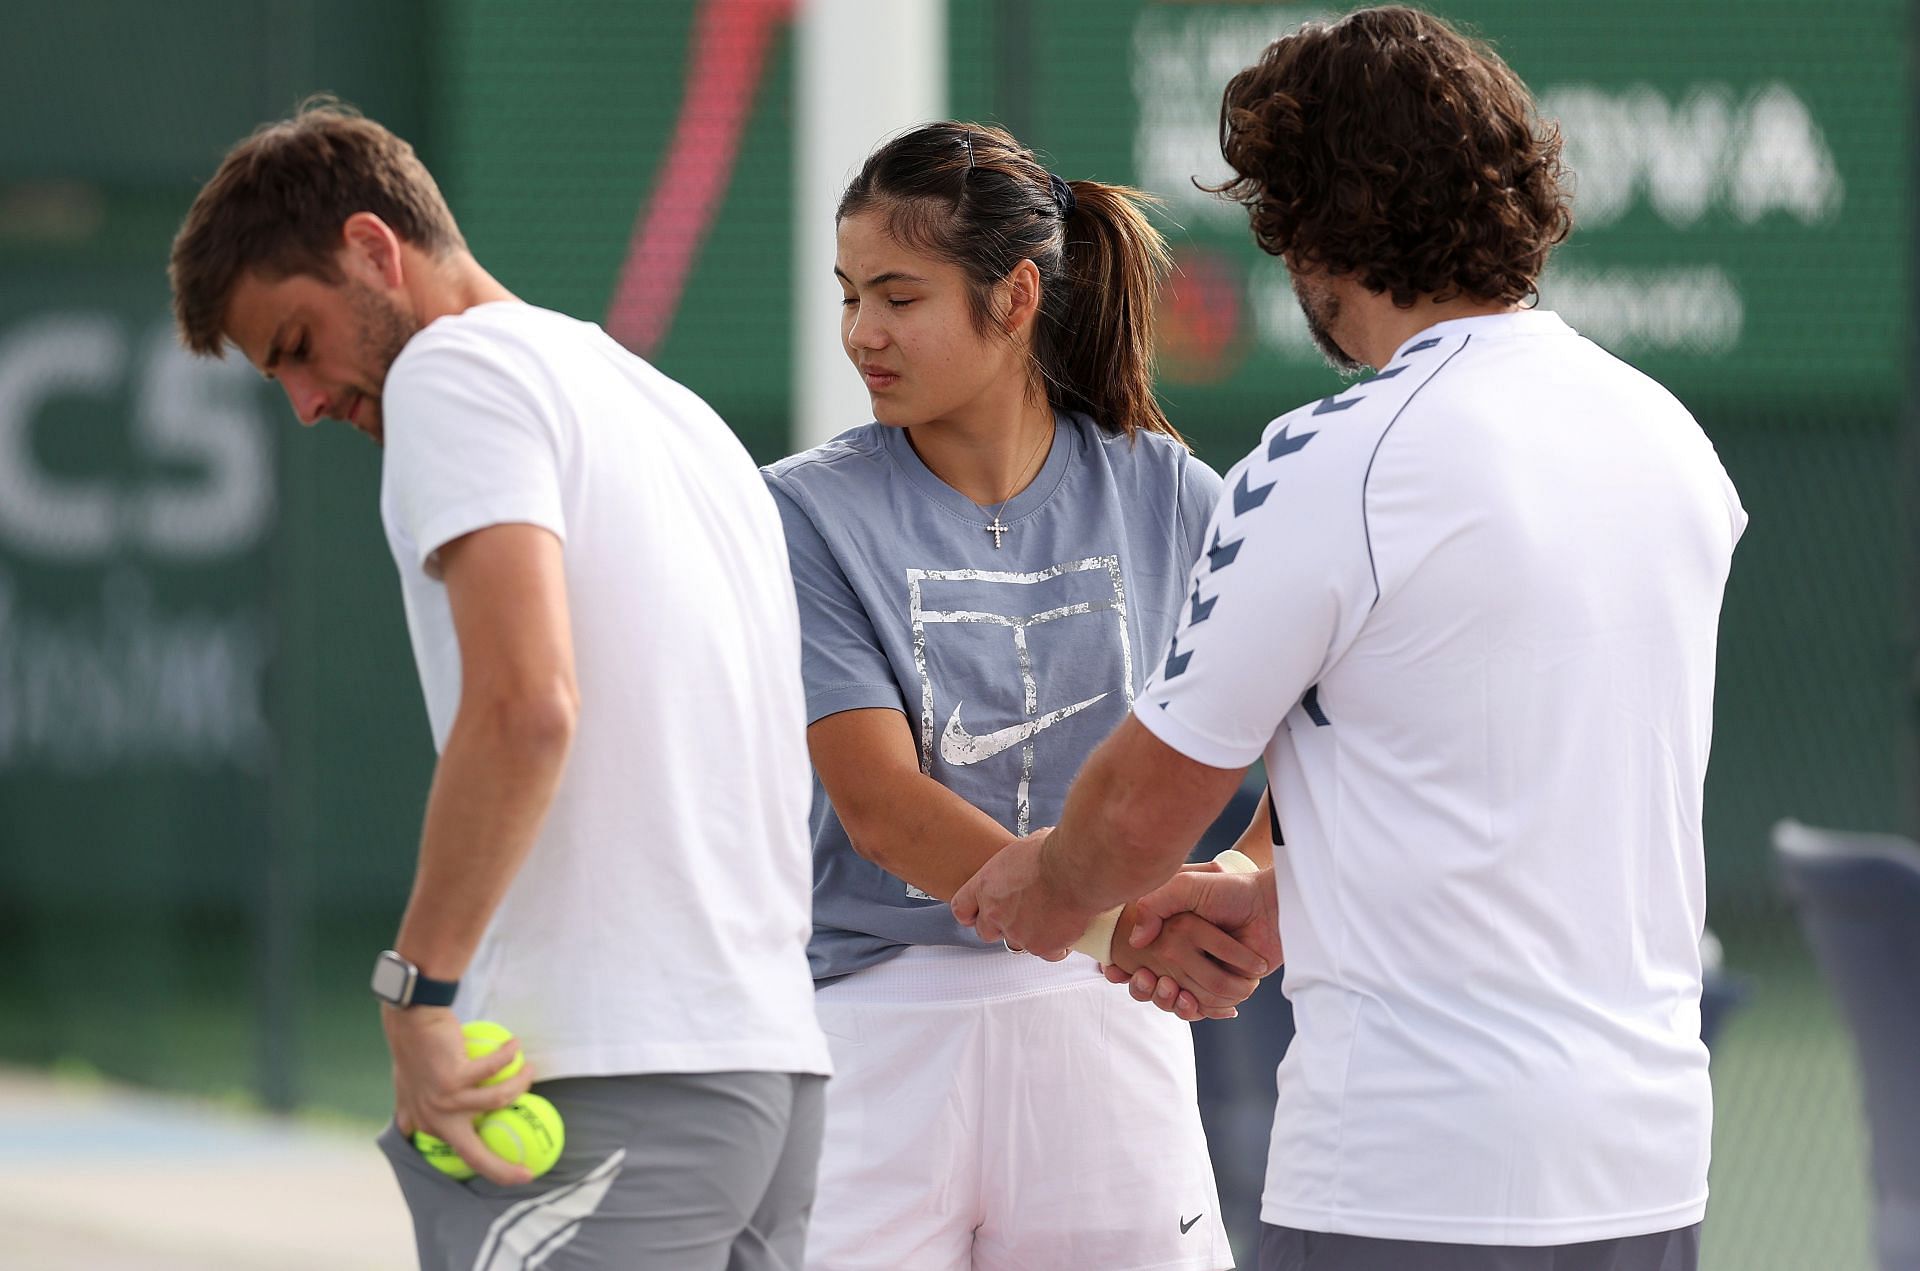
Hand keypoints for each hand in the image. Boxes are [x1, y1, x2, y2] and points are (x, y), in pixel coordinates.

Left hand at [383, 1005, 535, 1184]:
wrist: (410, 1025)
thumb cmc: (413, 1055)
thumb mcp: (405, 1093)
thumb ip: (409, 1113)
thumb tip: (411, 1130)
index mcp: (430, 1126)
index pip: (464, 1157)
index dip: (493, 1170)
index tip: (519, 1174)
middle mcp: (436, 1119)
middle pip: (476, 1154)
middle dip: (503, 1169)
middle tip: (529, 1174)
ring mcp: (446, 1100)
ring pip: (498, 1100)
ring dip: (521, 1083)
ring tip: (529, 1070)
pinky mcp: (455, 1077)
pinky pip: (495, 1067)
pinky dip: (508, 1054)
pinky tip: (515, 1045)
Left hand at [951, 828, 1091, 960]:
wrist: (1078, 867)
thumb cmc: (1056, 851)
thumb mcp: (1023, 849)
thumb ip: (1014, 867)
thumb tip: (1025, 865)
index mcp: (986, 885)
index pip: (962, 908)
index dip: (973, 913)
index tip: (980, 914)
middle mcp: (996, 912)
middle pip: (987, 932)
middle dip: (1003, 927)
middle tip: (1024, 914)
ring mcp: (1018, 932)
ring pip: (1020, 943)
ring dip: (1033, 935)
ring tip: (1053, 917)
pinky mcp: (1042, 946)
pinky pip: (1048, 953)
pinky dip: (1059, 945)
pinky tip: (1069, 929)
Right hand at [1106, 905, 1267, 1020]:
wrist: (1272, 907)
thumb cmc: (1230, 891)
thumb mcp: (1187, 886)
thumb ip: (1155, 904)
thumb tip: (1135, 940)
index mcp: (1169, 934)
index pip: (1134, 960)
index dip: (1122, 971)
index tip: (1114, 973)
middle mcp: (1183, 956)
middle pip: (1151, 987)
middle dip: (1144, 989)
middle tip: (1146, 979)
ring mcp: (1203, 973)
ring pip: (1175, 1002)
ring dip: (1170, 1002)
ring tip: (1174, 990)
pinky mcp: (1224, 988)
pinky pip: (1203, 1009)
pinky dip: (1198, 1009)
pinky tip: (1191, 1000)